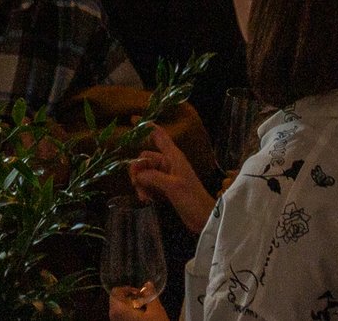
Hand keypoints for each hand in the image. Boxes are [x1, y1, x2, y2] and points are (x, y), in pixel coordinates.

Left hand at [105, 291, 170, 320]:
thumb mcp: (156, 310)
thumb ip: (150, 295)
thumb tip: (148, 284)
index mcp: (119, 310)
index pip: (115, 292)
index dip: (126, 289)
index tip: (139, 293)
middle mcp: (114, 318)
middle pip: (116, 302)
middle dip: (129, 299)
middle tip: (143, 301)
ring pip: (119, 312)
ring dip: (130, 308)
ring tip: (144, 310)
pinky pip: (122, 320)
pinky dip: (129, 317)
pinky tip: (142, 318)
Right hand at [127, 120, 215, 236]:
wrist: (204, 219)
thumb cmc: (192, 199)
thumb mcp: (172, 186)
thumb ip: (152, 177)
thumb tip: (137, 174)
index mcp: (173, 157)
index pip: (159, 136)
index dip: (147, 127)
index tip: (133, 119)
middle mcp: (169, 163)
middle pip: (145, 159)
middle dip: (138, 171)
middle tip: (136, 185)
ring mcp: (166, 176)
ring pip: (145, 173)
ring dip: (141, 184)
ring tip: (144, 198)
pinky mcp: (165, 189)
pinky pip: (149, 184)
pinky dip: (146, 191)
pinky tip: (147, 201)